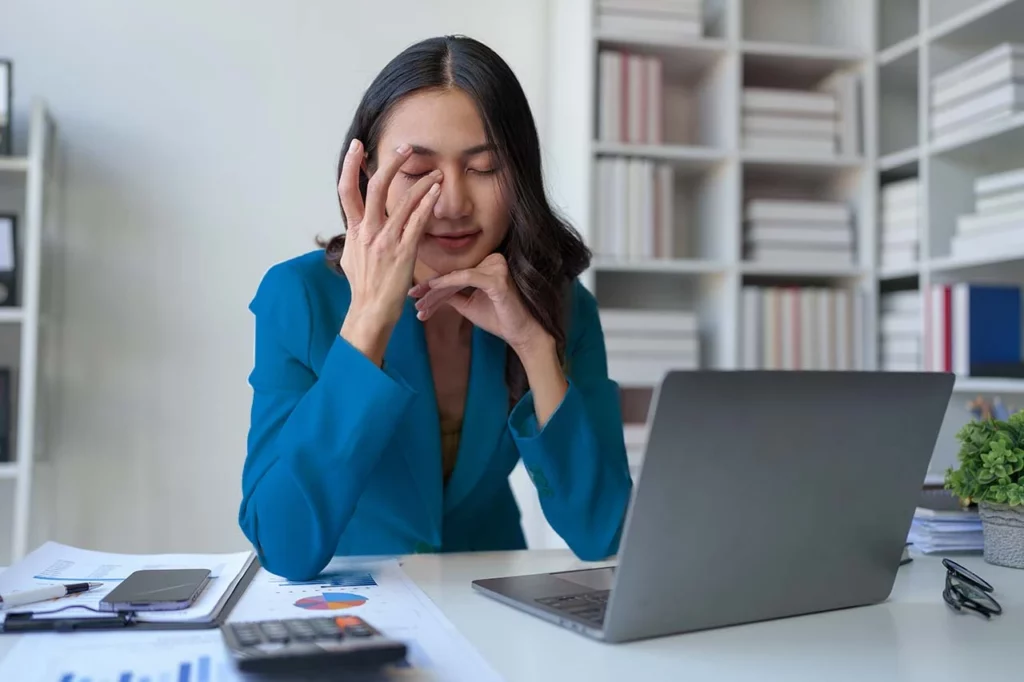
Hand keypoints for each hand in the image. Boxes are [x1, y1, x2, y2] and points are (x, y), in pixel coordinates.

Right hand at [337, 140, 441, 363]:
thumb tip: (353, 224)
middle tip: (405, 147)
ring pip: (402, 202)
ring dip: (421, 183)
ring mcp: (386, 241)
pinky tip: (436, 192)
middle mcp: (368, 232)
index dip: (351, 166)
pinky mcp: (404, 251)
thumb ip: (354, 237)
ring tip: (435, 172)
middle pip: (375, 187)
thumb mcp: (351, 257)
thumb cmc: (363, 287)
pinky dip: (427, 203)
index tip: (358, 146)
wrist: (371, 310)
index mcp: (354, 230)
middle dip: (390, 163)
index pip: (347, 190)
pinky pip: (417, 221)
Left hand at [408, 253, 550, 354]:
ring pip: (456, 278)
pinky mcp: (497, 277)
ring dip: (436, 293)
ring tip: (420, 306)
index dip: (434, 285)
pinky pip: (466, 278)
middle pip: (453, 275)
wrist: (522, 334)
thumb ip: (452, 295)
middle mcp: (492, 260)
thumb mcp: (469, 305)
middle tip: (413, 299)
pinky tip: (432, 291)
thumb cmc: (500, 319)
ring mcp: (495, 266)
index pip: (455, 274)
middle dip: (431, 291)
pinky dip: (447, 285)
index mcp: (486, 265)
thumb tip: (430, 291)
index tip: (415, 294)